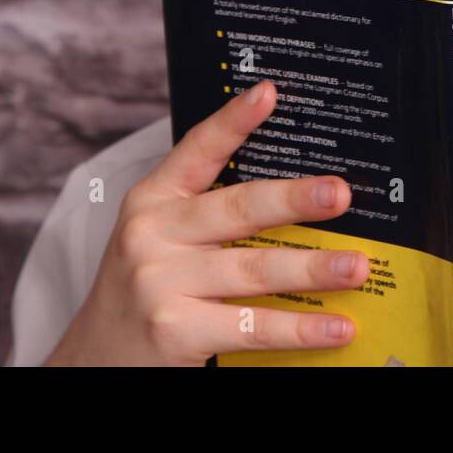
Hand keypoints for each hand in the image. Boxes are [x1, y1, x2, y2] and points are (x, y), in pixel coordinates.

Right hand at [44, 80, 368, 364]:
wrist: (95, 359)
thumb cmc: (146, 290)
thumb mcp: (162, 238)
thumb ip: (210, 215)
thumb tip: (300, 202)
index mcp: (153, 200)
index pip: (197, 150)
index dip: (233, 121)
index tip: (269, 93)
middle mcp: (152, 234)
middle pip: (238, 209)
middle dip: (295, 200)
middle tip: (341, 193)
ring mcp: (161, 282)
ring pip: (254, 269)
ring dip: (314, 268)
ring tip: (357, 266)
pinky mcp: (174, 330)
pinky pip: (252, 326)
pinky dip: (301, 328)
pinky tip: (338, 327)